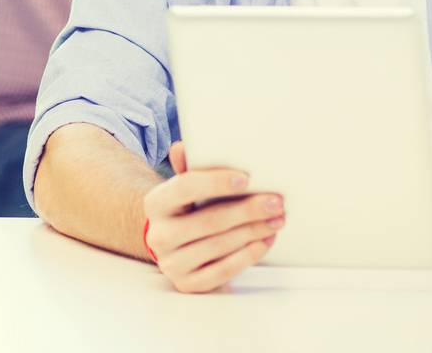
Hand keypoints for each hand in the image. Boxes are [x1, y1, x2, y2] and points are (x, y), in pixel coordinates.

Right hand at [142, 142, 280, 293]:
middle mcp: (158, 235)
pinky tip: (265, 241)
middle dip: (247, 210)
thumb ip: (189, 167)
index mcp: (155, 203)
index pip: (184, 187)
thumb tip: (182, 147)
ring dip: (253, 232)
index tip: (247, 179)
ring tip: (276, 220)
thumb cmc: (187, 208)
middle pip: (208, 220)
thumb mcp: (185, 187)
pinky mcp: (187, 284)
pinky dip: (248, 256)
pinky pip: (222, 271)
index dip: (216, 182)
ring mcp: (171, 263)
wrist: (174, 244)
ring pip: (218, 246)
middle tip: (276, 202)